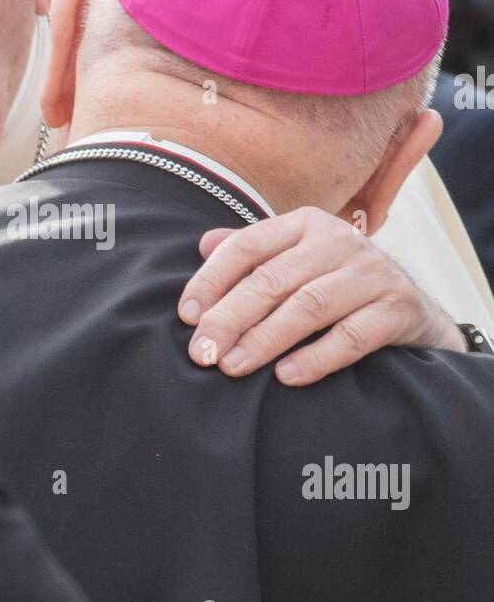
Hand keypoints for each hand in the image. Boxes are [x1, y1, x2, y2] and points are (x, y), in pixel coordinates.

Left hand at [177, 206, 465, 385]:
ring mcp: (372, 274)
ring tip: (233, 366)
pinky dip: (316, 358)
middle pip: (273, 279)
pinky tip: (286, 376)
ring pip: (308, 306)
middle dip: (230, 318)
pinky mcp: (397, 309)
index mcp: (306, 225)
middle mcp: (340, 241)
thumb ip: (255, 254)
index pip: (247, 246)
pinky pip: (351, 336)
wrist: (415, 312)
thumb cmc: (340, 287)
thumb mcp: (298, 261)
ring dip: (265, 339)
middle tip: (202, 352)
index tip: (187, 316)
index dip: (211, 280)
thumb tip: (203, 244)